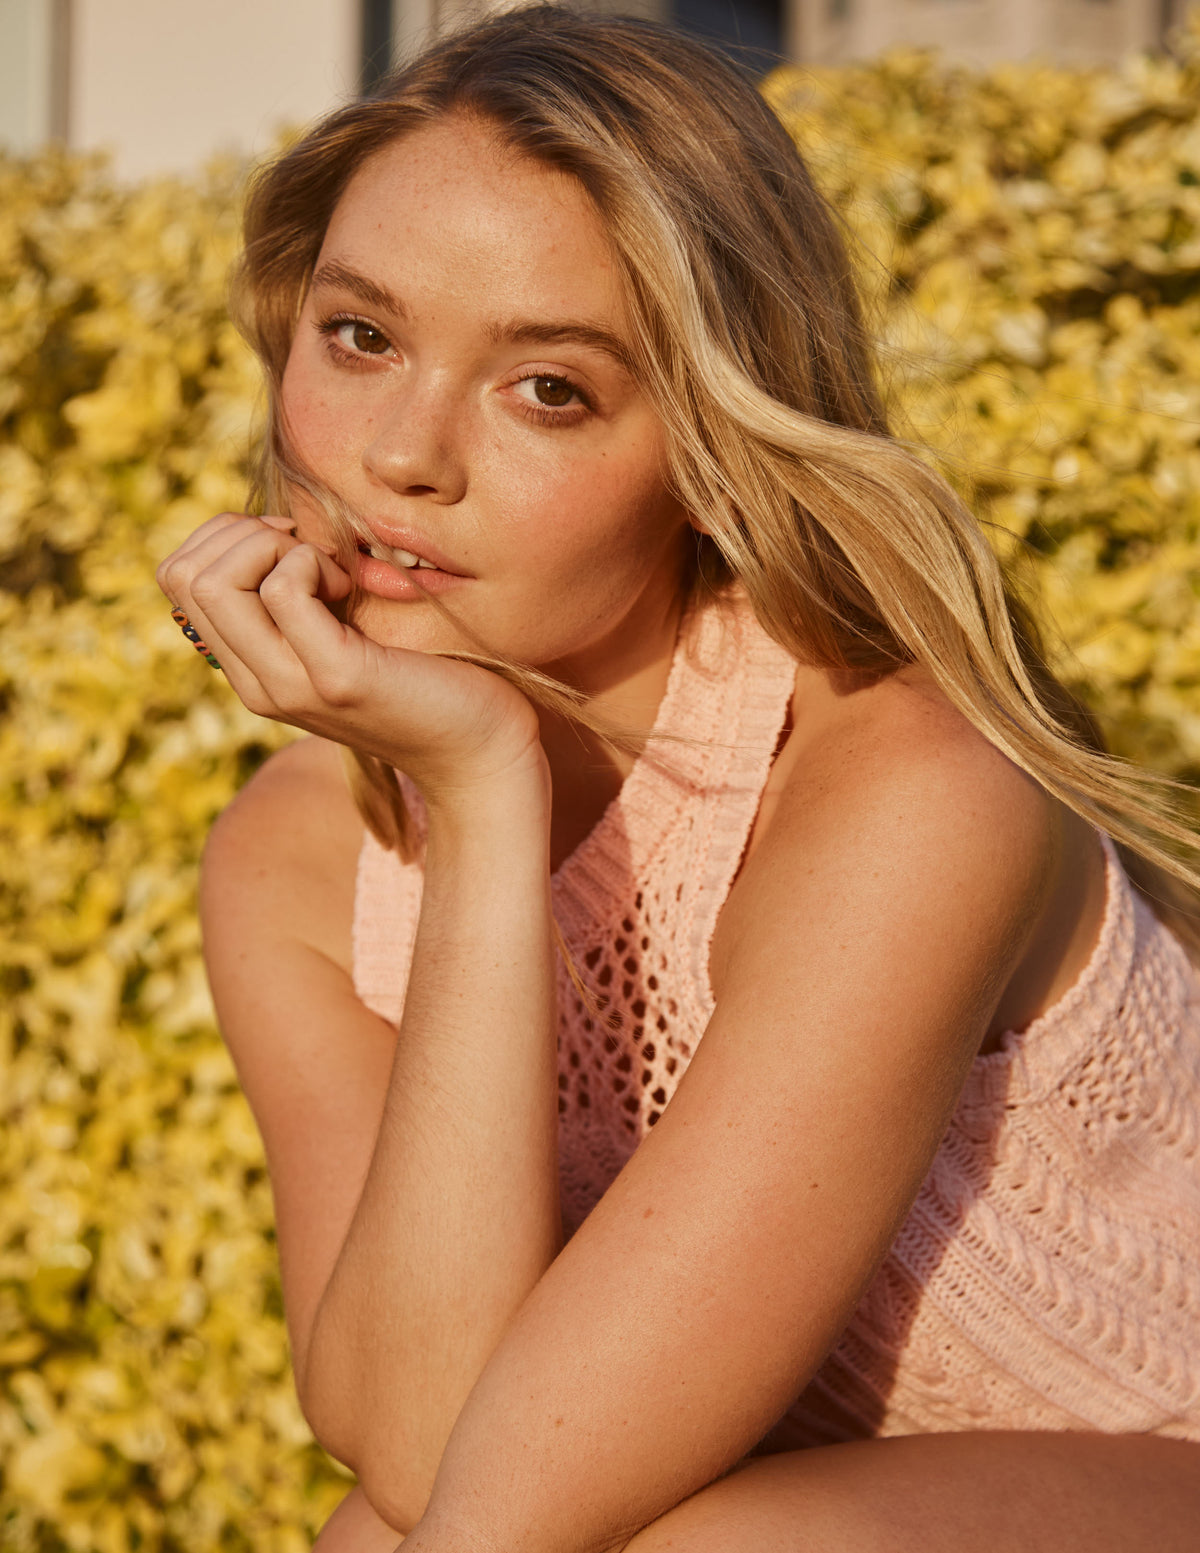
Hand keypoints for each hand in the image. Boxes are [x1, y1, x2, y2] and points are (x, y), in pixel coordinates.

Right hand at [156, 513, 544, 799]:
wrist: (480, 750)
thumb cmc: (427, 679)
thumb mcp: (347, 634)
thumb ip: (300, 602)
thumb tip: (268, 532)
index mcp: (252, 671)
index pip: (178, 578)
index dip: (229, 538)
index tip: (295, 550)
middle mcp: (257, 684)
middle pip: (183, 574)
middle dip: (244, 535)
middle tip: (315, 557)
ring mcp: (289, 685)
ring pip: (215, 581)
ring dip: (277, 549)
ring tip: (335, 575)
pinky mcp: (335, 677)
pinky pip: (282, 590)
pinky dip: (312, 564)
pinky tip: (353, 587)